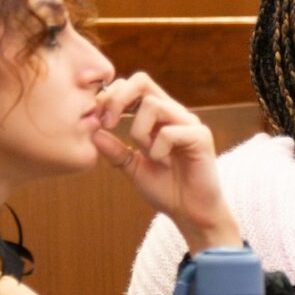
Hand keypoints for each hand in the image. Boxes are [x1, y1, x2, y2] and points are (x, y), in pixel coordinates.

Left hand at [94, 72, 242, 252]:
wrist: (191, 213)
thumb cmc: (166, 189)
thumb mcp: (132, 168)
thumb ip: (115, 150)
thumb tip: (93, 131)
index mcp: (158, 117)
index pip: (132, 86)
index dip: (110, 97)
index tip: (100, 121)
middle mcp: (174, 113)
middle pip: (142, 81)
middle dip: (118, 99)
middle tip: (108, 123)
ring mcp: (189, 122)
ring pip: (152, 105)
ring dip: (139, 132)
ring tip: (147, 154)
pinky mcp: (201, 136)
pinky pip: (169, 132)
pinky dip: (158, 150)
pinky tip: (164, 163)